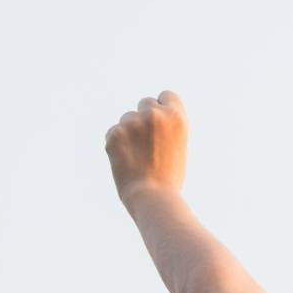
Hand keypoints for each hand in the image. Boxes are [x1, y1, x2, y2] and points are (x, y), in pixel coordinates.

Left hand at [106, 90, 187, 207]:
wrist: (153, 197)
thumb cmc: (169, 177)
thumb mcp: (179, 145)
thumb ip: (167, 126)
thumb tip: (153, 114)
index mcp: (176, 117)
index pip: (166, 95)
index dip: (162, 107)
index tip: (159, 122)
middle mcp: (155, 115)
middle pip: (145, 102)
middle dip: (144, 117)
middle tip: (147, 142)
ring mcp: (133, 123)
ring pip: (127, 118)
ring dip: (129, 131)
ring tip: (138, 156)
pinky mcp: (115, 133)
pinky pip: (113, 132)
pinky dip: (116, 144)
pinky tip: (126, 161)